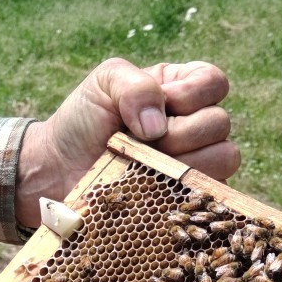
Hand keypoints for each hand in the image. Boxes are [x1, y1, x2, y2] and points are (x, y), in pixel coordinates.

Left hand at [16, 57, 239, 228]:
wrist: (57, 171)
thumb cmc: (82, 122)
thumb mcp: (104, 83)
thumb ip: (136, 84)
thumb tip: (158, 125)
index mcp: (179, 91)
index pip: (214, 82)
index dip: (192, 93)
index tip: (159, 104)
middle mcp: (193, 126)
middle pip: (220, 124)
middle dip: (181, 132)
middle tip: (143, 141)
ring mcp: (193, 165)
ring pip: (224, 158)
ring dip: (183, 162)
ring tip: (145, 166)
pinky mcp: (187, 200)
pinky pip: (209, 196)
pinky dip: (182, 190)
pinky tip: (153, 187)